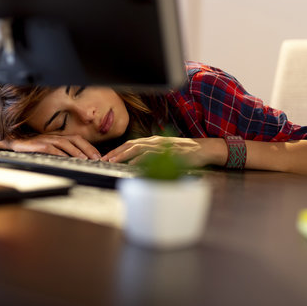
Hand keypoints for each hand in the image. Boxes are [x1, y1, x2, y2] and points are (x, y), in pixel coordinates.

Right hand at [7, 134, 100, 158]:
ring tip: (84, 159)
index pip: (79, 140)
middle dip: (88, 149)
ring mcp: (48, 139)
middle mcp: (56, 136)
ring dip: (76, 151)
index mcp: (61, 137)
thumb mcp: (51, 149)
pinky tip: (66, 159)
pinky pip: (51, 148)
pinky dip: (60, 154)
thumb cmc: (35, 147)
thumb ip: (63, 152)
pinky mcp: (39, 144)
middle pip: (76, 140)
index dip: (90, 147)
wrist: (16, 142)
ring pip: (66, 143)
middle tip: (96, 158)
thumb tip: (78, 161)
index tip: (99, 156)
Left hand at [100, 136, 226, 166]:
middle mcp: (154, 141)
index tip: (106, 157)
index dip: (117, 150)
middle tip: (103, 159)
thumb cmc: (185, 153)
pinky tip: (132, 163)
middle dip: (115, 152)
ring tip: (112, 161)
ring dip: (123, 154)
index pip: (130, 143)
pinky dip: (140, 159)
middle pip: (130, 144)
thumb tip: (138, 164)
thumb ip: (152, 155)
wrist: (203, 149)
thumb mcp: (166, 151)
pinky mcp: (167, 151)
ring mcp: (161, 145)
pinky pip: (151, 155)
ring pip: (137, 148)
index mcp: (153, 141)